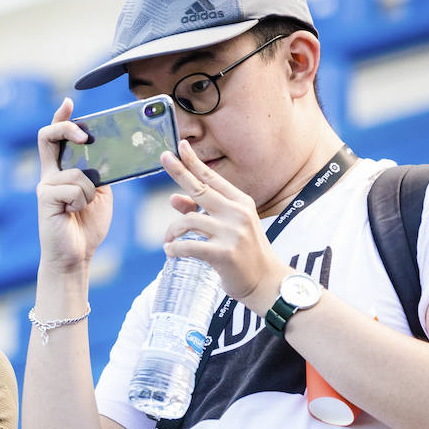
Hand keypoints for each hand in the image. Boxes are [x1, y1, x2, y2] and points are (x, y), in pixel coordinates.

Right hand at [35, 98, 113, 272]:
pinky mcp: (45, 198)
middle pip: (48, 136)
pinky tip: (73, 214)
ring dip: (89, 190)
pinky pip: (74, 187)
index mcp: (62, 172)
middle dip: (67, 128)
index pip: (56, 138)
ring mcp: (45, 186)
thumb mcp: (101, 193)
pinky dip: (82, 201)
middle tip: (85, 135)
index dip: (60, 118)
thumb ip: (99, 172)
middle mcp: (49, 175)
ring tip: (82, 208)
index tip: (68, 103)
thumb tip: (108, 152)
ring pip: (76, 171)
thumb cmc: (87, 227)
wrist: (75, 257)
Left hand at [159, 140, 289, 308]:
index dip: (195, 162)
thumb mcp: (227, 228)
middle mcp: (238, 213)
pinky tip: (171, 252)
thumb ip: (201, 212)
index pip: (213, 178)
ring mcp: (232, 233)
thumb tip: (173, 198)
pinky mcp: (224, 253)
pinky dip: (175, 249)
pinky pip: (188, 246)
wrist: (265, 282)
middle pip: (201, 188)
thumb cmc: (244, 253)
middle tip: (163, 158)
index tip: (180, 146)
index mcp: (241, 203)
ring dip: (172, 232)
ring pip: (188, 221)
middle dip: (180, 171)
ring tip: (168, 242)